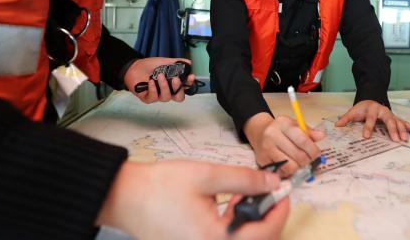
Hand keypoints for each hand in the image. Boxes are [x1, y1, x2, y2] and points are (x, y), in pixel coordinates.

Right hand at [97, 160, 288, 239]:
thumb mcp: (208, 176)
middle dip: (267, 217)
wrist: (125, 197)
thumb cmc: (160, 186)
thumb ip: (245, 180)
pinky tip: (230, 204)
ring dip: (252, 222)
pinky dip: (236, 225)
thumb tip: (272, 185)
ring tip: (247, 196)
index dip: (279, 210)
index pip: (264, 233)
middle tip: (270, 193)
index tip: (284, 191)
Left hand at [123, 57, 194, 103]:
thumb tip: (189, 62)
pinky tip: (151, 81)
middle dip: (179, 90)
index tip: (190, 76)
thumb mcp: (164, 62)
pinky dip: (153, 89)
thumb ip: (176, 63)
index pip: (184, 87)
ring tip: (160, 75)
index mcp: (172, 84)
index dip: (189, 84)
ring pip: (166, 98)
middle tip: (176, 79)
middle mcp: (167, 91)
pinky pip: (153, 98)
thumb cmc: (150, 66)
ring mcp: (158, 96)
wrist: (134, 67)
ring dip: (164, 86)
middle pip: (178, 97)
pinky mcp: (148, 98)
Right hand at [244, 113, 324, 176]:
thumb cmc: (282, 131)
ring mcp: (266, 148)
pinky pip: (281, 172)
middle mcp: (272, 134)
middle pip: (298, 155)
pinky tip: (288, 166)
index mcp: (283, 123)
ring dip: (298, 168)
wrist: (260, 133)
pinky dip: (288, 172)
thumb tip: (321, 135)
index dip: (313, 150)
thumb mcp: (295, 125)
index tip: (317, 154)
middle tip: (309, 160)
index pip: (302, 140)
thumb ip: (309, 131)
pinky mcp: (262, 160)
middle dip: (307, 161)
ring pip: (290, 166)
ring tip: (299, 163)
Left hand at [336, 100, 409, 140]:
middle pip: (389, 120)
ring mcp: (391, 115)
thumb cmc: (362, 108)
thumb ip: (346, 118)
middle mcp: (383, 111)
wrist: (371, 100)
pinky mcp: (396, 118)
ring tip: (405, 140)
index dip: (368, 127)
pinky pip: (405, 123)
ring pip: (398, 122)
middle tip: (395, 140)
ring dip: (403, 130)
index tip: (366, 136)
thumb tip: (337, 125)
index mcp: (372, 109)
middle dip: (392, 129)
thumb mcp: (353, 112)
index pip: (370, 118)